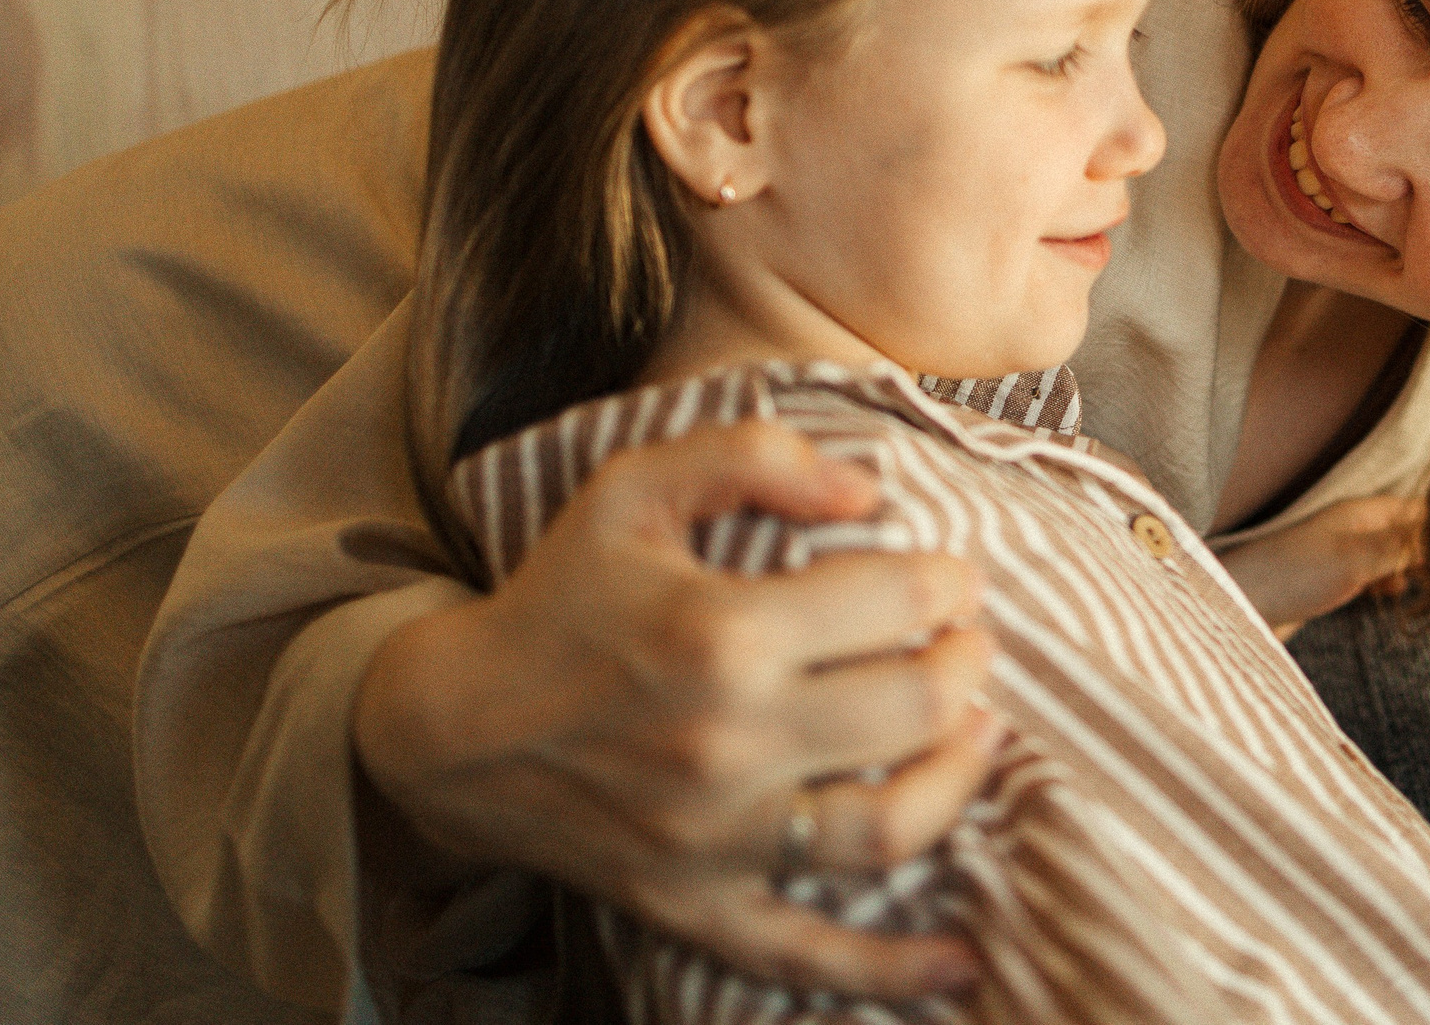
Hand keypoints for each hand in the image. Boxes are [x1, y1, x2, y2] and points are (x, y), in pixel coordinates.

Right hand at [354, 416, 997, 997]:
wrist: (450, 727)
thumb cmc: (561, 595)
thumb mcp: (635, 486)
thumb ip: (754, 457)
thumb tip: (869, 490)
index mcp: (721, 634)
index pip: (894, 602)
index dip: (949, 583)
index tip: (954, 580)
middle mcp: (727, 743)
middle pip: (913, 709)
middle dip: (967, 667)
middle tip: (971, 646)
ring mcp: (714, 838)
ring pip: (890, 828)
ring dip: (961, 779)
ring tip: (979, 734)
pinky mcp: (697, 905)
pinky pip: (810, 955)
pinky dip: (894, 971)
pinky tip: (964, 959)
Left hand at [1218, 495, 1427, 629]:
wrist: (1236, 605)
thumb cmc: (1289, 575)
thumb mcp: (1356, 558)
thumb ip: (1403, 546)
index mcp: (1361, 513)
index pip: (1424, 512)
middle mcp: (1352, 527)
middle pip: (1413, 530)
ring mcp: (1339, 552)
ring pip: (1395, 553)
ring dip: (1422, 563)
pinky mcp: (1327, 579)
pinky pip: (1374, 573)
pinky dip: (1393, 581)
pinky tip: (1395, 595)